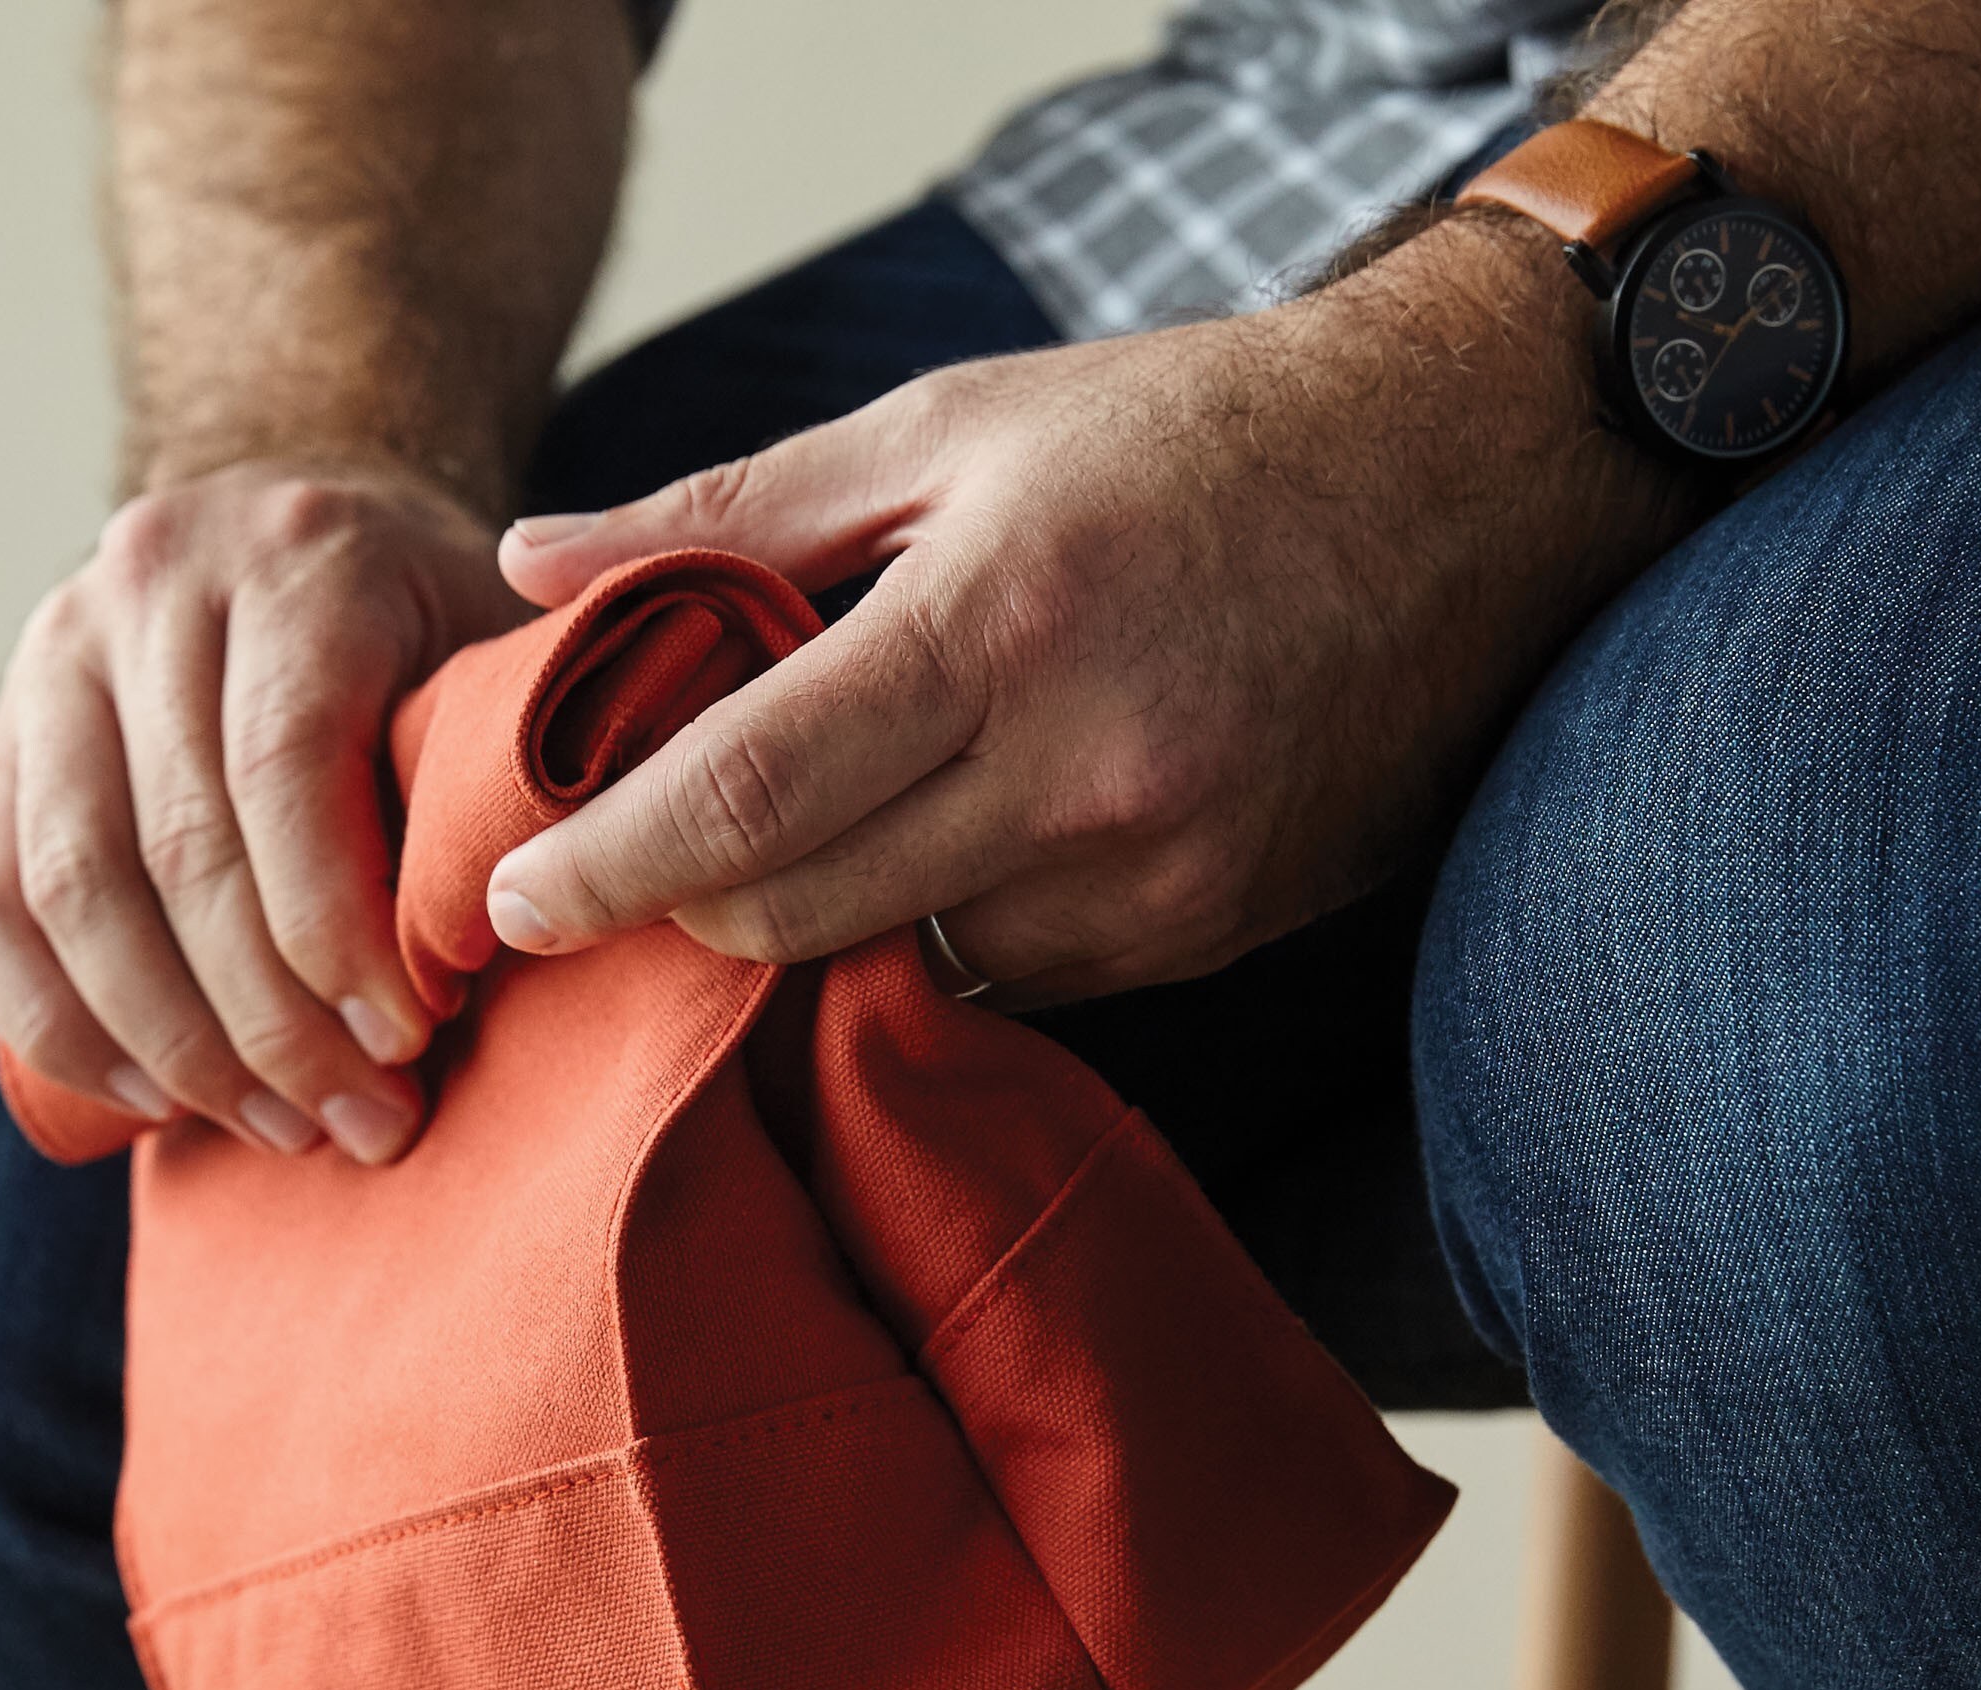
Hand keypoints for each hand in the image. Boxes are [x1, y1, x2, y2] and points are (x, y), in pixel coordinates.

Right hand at [0, 459, 521, 1160]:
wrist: (313, 515)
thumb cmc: (440, 622)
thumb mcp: (498, 648)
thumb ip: (492, 761)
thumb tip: (509, 926)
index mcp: (295, 555)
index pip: (284, 767)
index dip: (337, 928)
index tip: (407, 1040)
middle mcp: (151, 584)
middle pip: (176, 848)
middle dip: (272, 1021)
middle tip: (363, 1125)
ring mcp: (52, 655)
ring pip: (72, 892)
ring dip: (176, 1045)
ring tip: (282, 1130)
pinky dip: (63, 1026)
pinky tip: (159, 1102)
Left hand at [487, 229, 1677, 1006]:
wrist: (1469, 484)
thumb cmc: (1196, 434)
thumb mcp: (958, 422)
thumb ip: (733, 506)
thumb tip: (538, 566)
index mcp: (1000, 618)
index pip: (748, 789)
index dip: (610, 862)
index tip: (511, 901)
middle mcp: (1082, 772)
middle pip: (807, 910)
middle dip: (687, 912)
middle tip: (624, 873)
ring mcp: (1154, 874)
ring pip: (903, 961)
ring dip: (814, 925)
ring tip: (787, 846)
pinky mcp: (1203, 932)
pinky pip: (1012, 976)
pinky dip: (937, 931)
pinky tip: (936, 854)